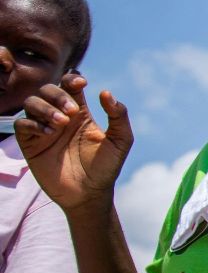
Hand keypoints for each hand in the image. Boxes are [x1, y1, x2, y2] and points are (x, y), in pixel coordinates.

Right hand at [12, 73, 133, 213]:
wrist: (90, 193)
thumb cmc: (106, 167)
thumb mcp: (120, 141)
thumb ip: (118, 116)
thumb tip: (105, 92)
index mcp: (80, 113)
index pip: (69, 84)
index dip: (72, 78)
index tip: (81, 83)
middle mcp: (60, 117)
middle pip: (48, 89)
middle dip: (58, 94)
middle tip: (72, 111)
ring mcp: (43, 129)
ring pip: (31, 103)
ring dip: (45, 108)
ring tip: (61, 123)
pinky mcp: (31, 144)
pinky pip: (22, 124)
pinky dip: (33, 124)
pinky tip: (50, 134)